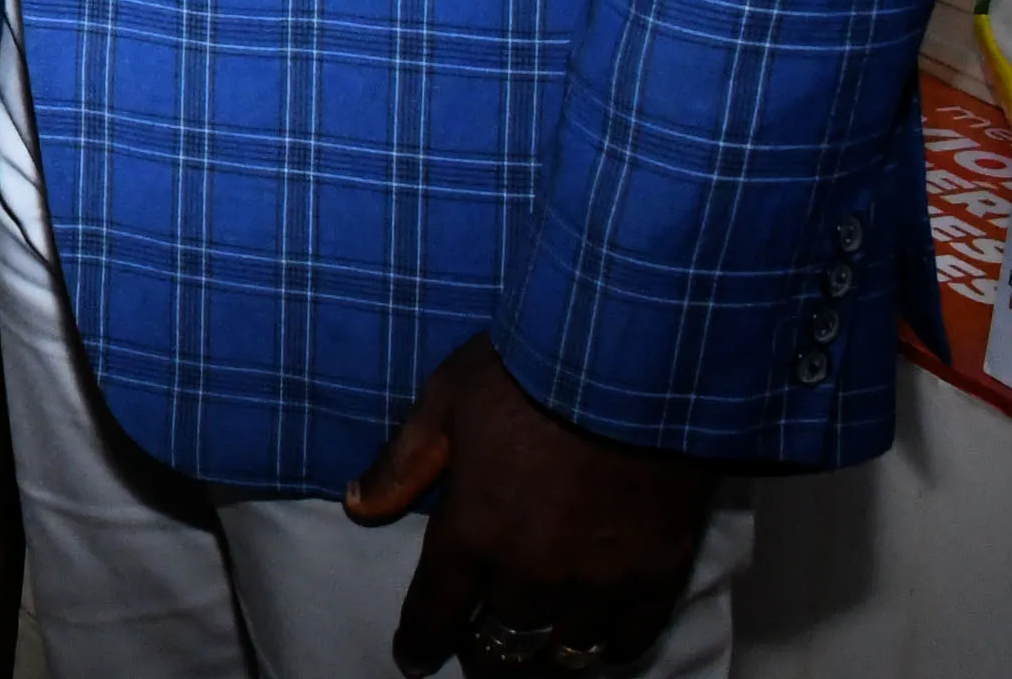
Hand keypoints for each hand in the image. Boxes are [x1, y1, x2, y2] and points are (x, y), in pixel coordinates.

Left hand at [348, 334, 723, 674]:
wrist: (627, 363)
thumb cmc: (525, 373)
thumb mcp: (444, 401)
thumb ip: (403, 463)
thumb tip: (355, 505)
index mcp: (473, 533)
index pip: (437, 612)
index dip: (421, 642)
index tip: (414, 659)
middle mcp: (532, 573)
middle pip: (501, 646)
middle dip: (483, 656)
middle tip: (478, 655)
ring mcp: (598, 581)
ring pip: (563, 653)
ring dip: (542, 660)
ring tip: (532, 658)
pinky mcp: (656, 576)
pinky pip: (628, 640)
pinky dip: (607, 649)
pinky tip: (596, 646)